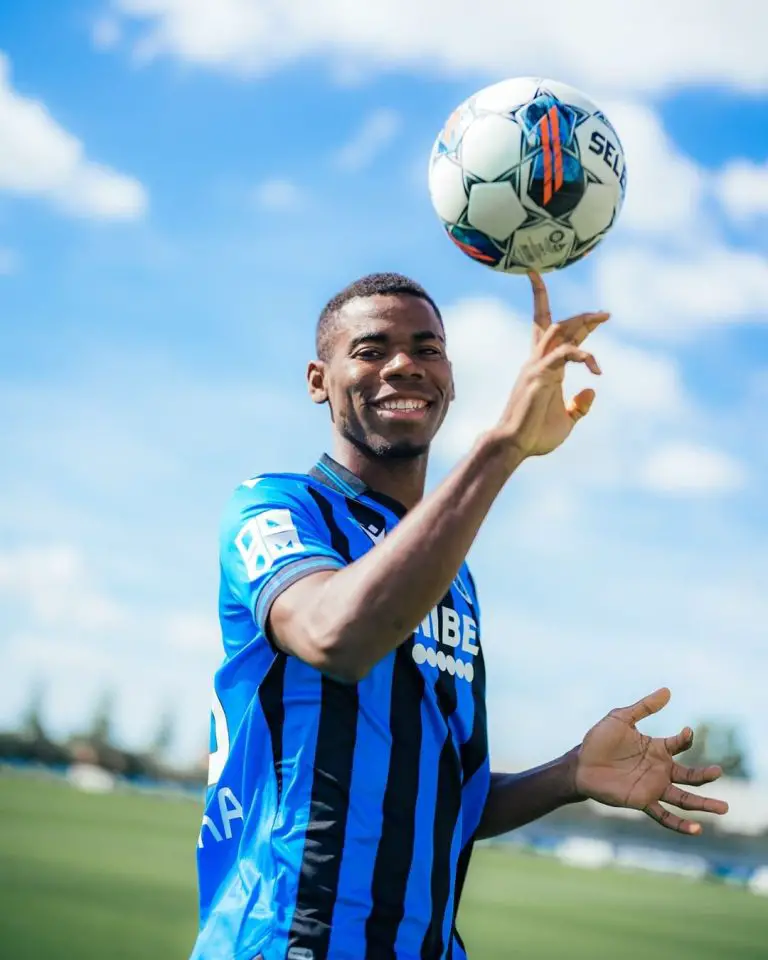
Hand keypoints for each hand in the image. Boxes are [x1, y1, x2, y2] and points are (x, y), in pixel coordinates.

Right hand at [495, 271, 607, 458]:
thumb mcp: (566, 420)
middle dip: (581, 317)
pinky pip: (563, 352)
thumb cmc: (535, 435)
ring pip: (556, 329)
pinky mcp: (539, 374)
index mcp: (545, 370)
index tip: (602, 317)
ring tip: (602, 317)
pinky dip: (581, 354)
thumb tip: (591, 391)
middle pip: (555, 325)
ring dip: (580, 320)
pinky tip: (595, 368)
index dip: (580, 325)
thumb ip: (578, 406)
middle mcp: (538, 362)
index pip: (559, 338)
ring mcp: (536, 366)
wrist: (514, 445)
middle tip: (606, 314)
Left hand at [574, 688, 728, 834]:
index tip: (686, 732)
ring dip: (703, 804)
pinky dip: (680, 825)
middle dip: (705, 775)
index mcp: (657, 749)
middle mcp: (659, 769)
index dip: (685, 738)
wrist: (580, 764)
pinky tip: (696, 830)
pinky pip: (664, 816)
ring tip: (724, 808)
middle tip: (719, 771)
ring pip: (684, 798)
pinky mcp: (642, 801)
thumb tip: (668, 691)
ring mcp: (652, 787)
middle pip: (689, 775)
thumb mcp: (620, 718)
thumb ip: (644, 707)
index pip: (679, 744)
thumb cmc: (599, 740)